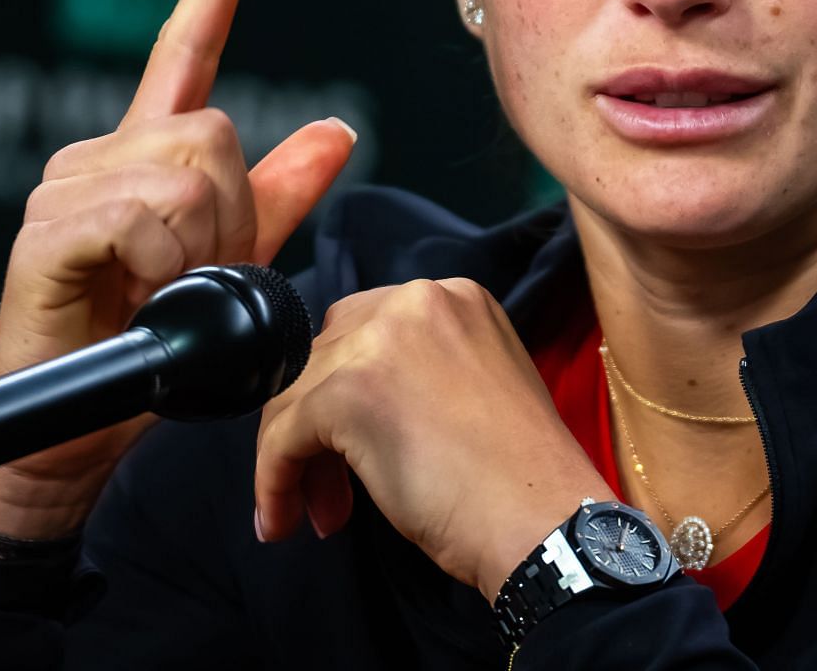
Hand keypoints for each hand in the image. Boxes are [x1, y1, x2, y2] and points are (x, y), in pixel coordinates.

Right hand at [0, 0, 357, 538]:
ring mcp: (68, 187)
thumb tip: (337, 129)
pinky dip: (165, 260)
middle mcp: (101, 154)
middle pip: (214, 131)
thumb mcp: (237, 264)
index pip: (189, 46)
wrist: (79, 429)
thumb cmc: (150, 350)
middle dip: (235, 213)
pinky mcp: (47, 231)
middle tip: (203, 276)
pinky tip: (142, 292)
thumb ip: (280, 195)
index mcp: (148, 154)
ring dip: (202, 246)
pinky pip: (142, 214)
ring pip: (187, 173)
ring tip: (167, 292)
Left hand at [252, 278, 610, 601]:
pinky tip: (284, 519)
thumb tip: (351, 407)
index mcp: (456, 297)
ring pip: (296, 393)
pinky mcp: (348, 391)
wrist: (543, 518)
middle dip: (319, 424)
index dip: (349, 394)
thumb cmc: (521, 475)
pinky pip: (281, 434)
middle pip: (326, 356)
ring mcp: (380, 340)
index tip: (354, 453)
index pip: (367, 331)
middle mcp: (417, 300)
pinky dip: (274, 481)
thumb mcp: (476, 389)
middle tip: (334, 492)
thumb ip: (421, 372)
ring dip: (296, 458)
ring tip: (317, 515)